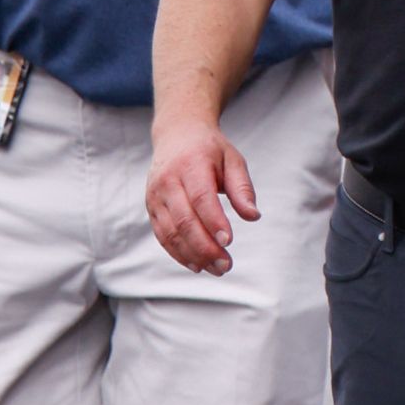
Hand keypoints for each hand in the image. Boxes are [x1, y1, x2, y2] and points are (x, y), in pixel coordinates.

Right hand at [146, 120, 257, 275]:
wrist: (176, 135)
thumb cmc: (210, 150)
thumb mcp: (233, 160)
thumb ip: (242, 188)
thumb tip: (253, 216)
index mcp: (190, 165)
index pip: (200, 198)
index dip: (213, 221)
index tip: (229, 242)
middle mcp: (167, 181)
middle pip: (184, 220)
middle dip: (205, 247)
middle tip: (226, 265)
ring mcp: (155, 196)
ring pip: (170, 232)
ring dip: (193, 255)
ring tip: (216, 269)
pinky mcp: (151, 208)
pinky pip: (162, 235)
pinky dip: (178, 253)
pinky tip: (197, 265)